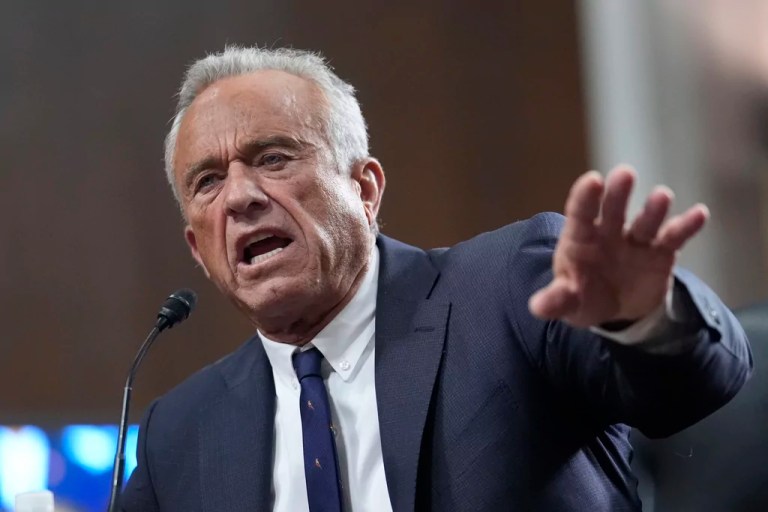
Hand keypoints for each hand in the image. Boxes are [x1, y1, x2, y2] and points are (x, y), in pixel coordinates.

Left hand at [528, 165, 708, 327]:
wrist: (617, 311)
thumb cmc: (585, 296)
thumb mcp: (569, 302)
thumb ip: (556, 301)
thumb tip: (537, 308)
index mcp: (580, 239)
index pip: (580, 214)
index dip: (585, 198)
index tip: (592, 181)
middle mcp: (608, 232)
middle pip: (613, 209)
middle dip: (618, 193)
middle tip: (625, 174)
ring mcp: (636, 240)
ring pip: (645, 221)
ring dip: (653, 210)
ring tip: (662, 196)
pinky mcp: (661, 252)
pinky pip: (674, 237)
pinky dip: (686, 226)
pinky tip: (699, 214)